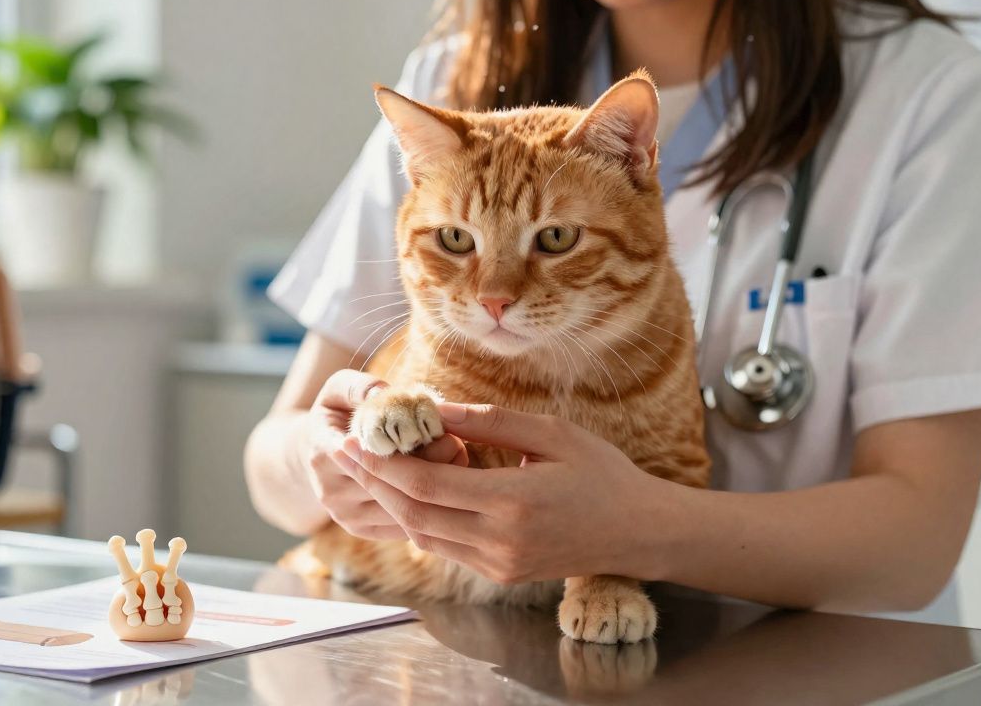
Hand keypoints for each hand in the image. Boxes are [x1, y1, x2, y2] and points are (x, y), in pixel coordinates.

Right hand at [301, 370, 464, 540]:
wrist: (311, 454)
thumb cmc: (335, 413)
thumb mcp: (339, 389)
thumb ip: (361, 386)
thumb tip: (385, 393)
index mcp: (322, 452)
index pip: (371, 453)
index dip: (410, 442)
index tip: (438, 427)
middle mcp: (331, 491)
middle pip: (391, 483)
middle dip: (431, 463)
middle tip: (459, 444)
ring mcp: (345, 515)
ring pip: (401, 508)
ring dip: (436, 488)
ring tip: (458, 461)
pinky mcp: (359, 530)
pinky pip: (402, 525)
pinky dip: (429, 507)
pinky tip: (448, 485)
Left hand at [340, 402, 663, 583]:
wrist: (639, 532)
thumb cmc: (602, 473)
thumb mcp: (551, 433)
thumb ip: (487, 422)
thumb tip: (431, 406)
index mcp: (513, 502)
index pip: (426, 485)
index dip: (382, 464)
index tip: (354, 439)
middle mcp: (500, 541)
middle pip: (413, 514)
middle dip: (372, 481)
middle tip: (342, 451)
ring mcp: (498, 564)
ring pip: (422, 536)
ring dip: (389, 502)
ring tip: (363, 468)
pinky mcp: (499, 575)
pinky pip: (444, 547)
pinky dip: (417, 520)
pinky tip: (403, 492)